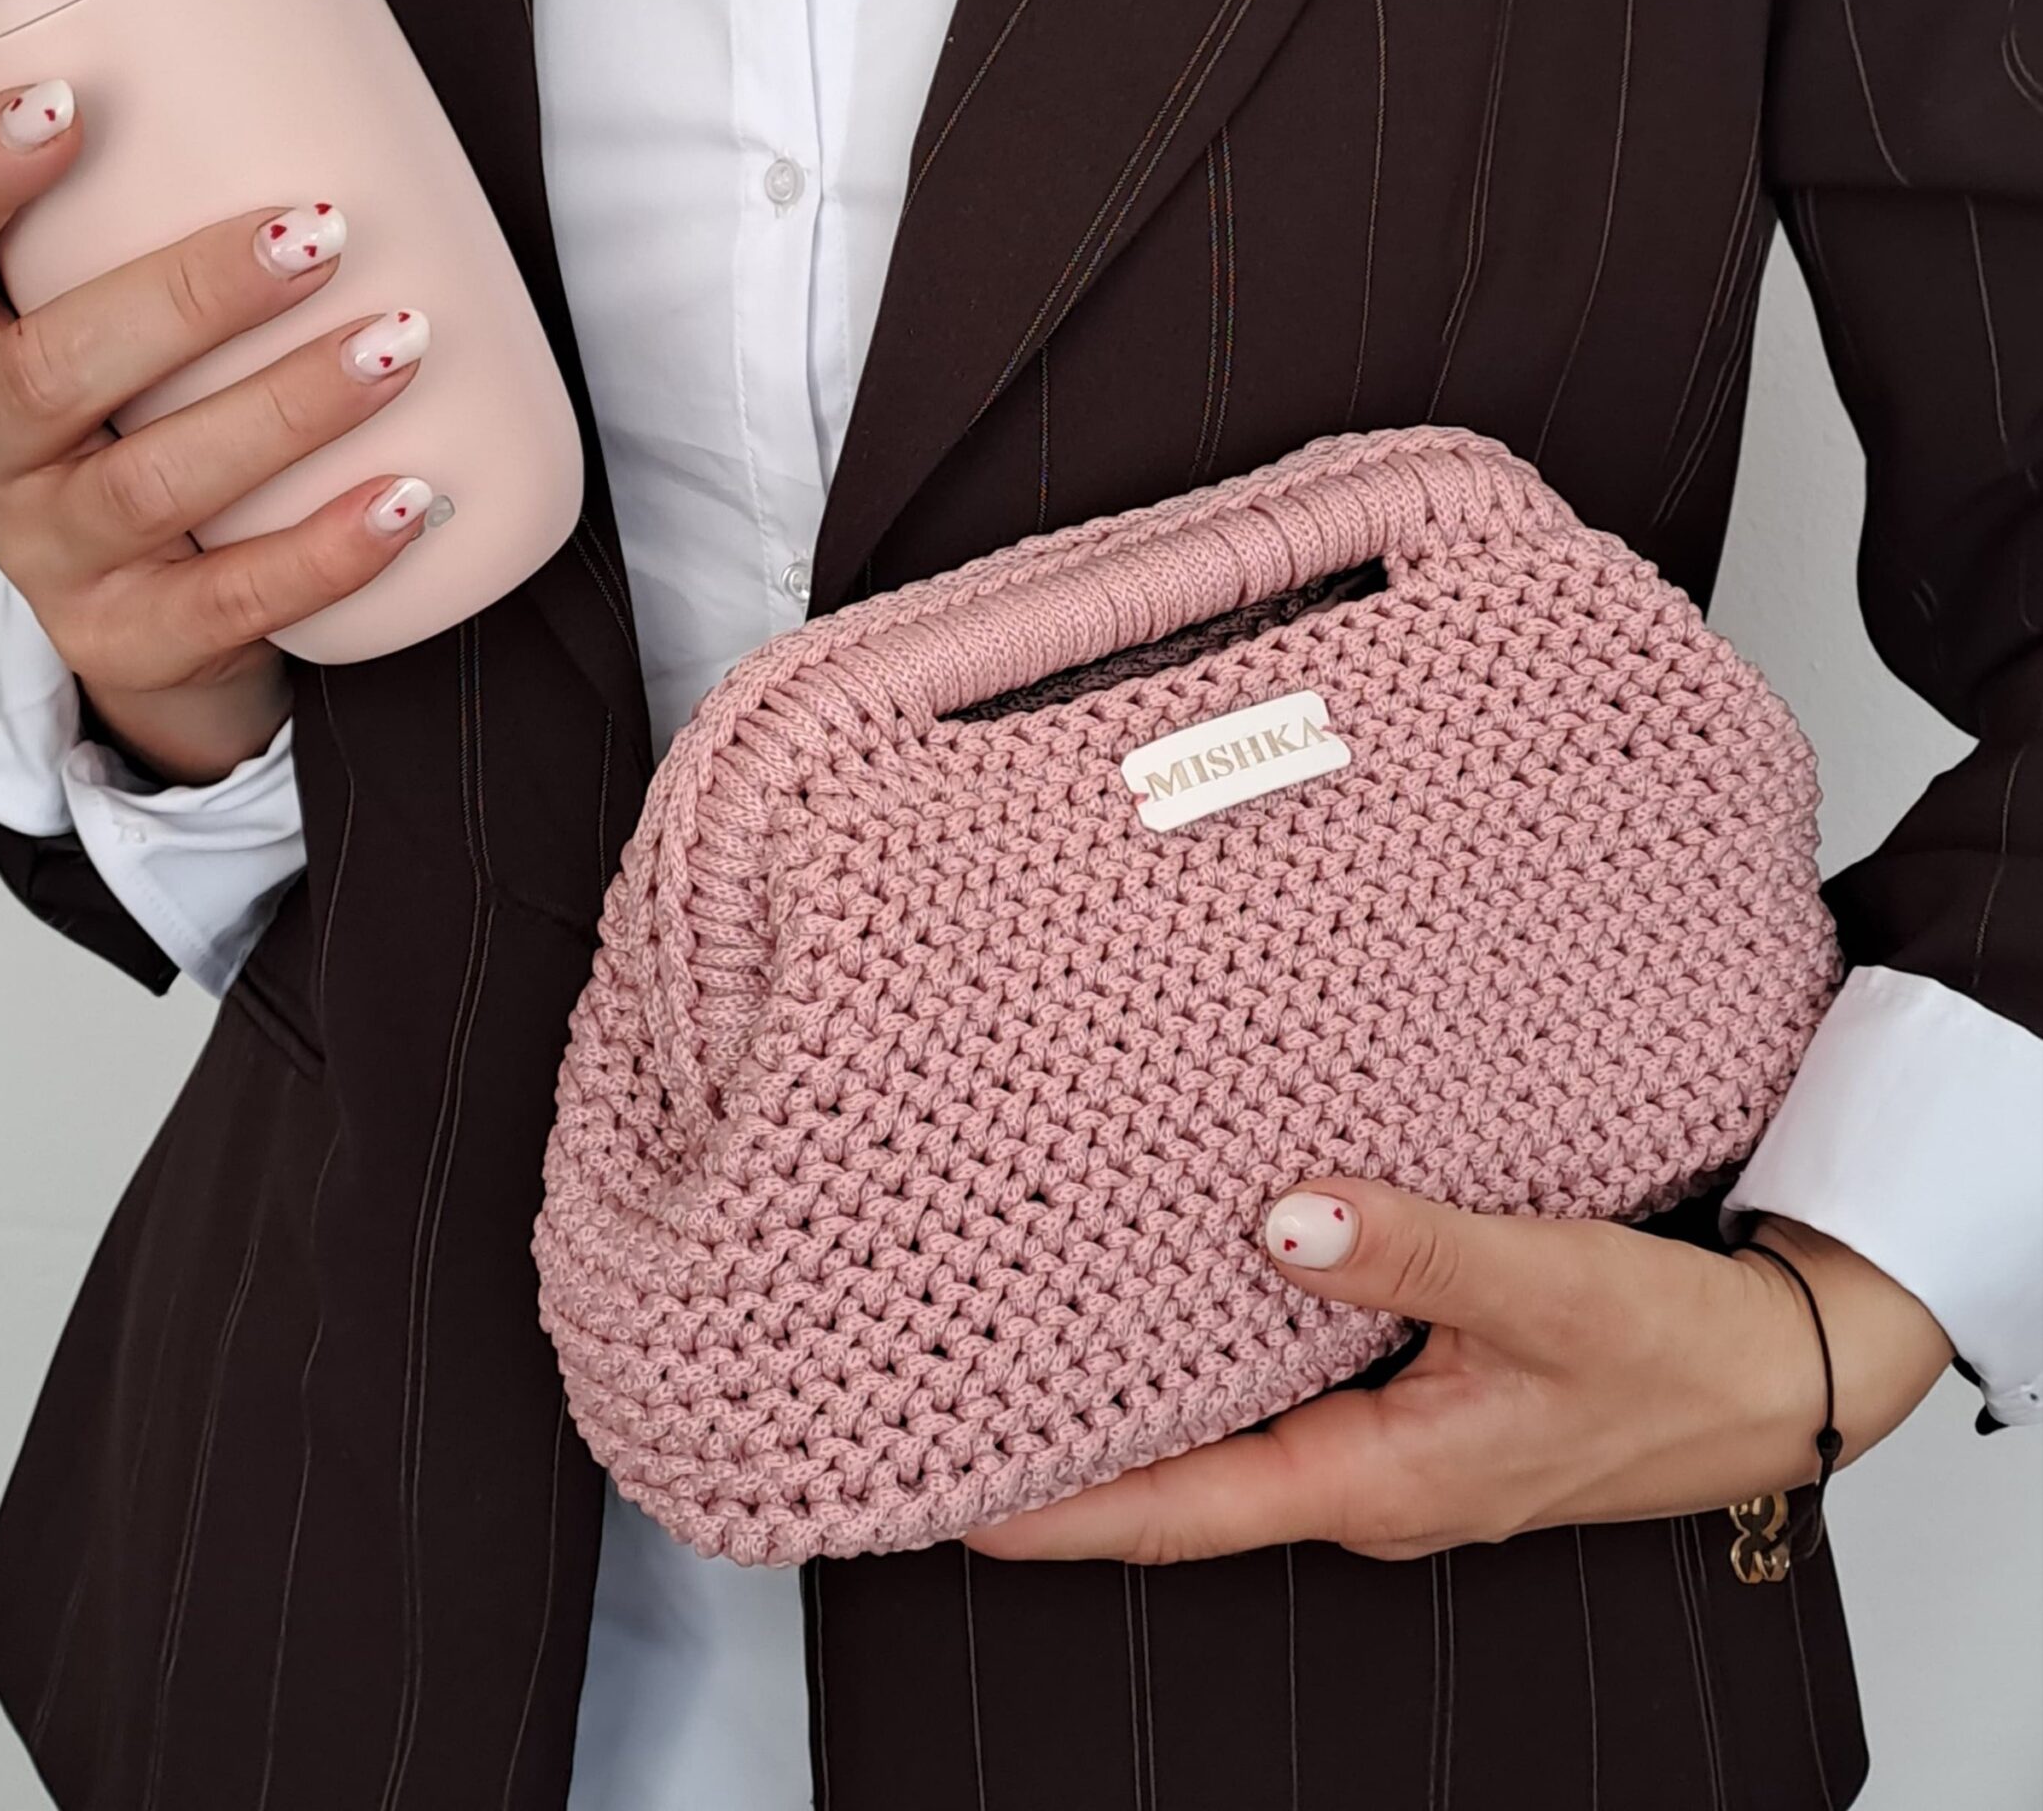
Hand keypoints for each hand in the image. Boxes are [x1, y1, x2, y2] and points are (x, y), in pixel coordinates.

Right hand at [0, 80, 433, 782]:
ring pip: (154, 482)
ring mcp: (45, 554)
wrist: (152, 619)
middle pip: (54, 369)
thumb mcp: (104, 314)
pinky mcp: (128, 641)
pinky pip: (233, 598)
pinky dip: (328, 547)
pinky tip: (408, 497)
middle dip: (192, 294)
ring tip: (396, 344)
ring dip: (287, 407)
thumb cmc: (140, 420)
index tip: (65, 99)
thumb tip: (325, 63)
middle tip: (318, 231)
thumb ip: (151, 214)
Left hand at [965, 1183, 1952, 1565]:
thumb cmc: (1673, 1351)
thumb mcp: (1540, 1283)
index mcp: (1378, 1481)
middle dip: (1072, 1455)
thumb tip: (1282, 1217)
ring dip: (1137, 1404)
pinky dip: (1215, 1359)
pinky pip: (1284, 1394)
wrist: (1775, 1374)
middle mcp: (1365, 1482)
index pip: (1184, 1513)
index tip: (956, 1494)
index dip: (1064, 1512)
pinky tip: (1173, 1298)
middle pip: (1184, 1485)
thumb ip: (1406, 1248)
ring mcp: (1387, 1449)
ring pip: (1230, 1436)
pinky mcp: (1412, 1406)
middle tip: (956, 1397)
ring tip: (1026, 1346)